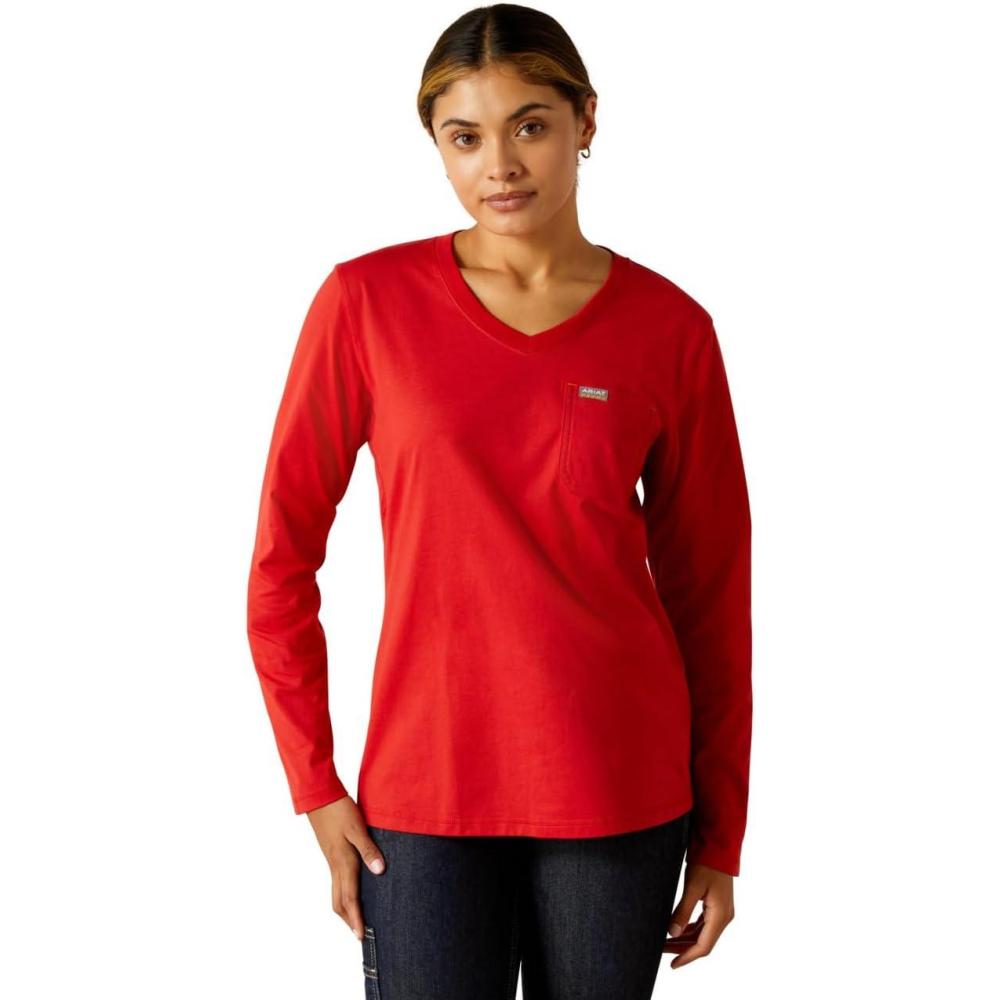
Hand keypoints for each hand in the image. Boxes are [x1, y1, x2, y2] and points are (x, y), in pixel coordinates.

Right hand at [306, 795, 386, 940]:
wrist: (319, 796)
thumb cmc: (340, 810)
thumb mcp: (357, 828)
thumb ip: (369, 849)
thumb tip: (380, 872)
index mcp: (343, 862)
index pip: (350, 898)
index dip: (356, 918)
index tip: (361, 935)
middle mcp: (335, 865)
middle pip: (339, 901)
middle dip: (349, 919)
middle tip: (359, 935)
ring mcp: (331, 860)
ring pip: (336, 892)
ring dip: (345, 908)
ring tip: (356, 918)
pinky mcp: (331, 853)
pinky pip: (336, 881)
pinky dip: (343, 893)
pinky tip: (352, 890)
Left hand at [662, 862, 734, 967]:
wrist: (718, 846)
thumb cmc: (706, 863)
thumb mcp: (692, 887)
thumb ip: (682, 911)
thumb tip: (672, 933)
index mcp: (720, 916)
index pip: (703, 946)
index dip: (687, 957)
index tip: (671, 964)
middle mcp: (724, 917)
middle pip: (702, 942)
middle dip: (682, 948)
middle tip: (661, 950)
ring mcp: (722, 912)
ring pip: (702, 934)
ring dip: (685, 939)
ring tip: (665, 941)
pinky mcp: (717, 906)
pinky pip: (703, 924)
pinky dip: (690, 929)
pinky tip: (676, 930)